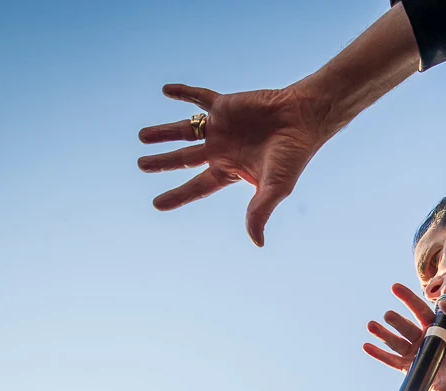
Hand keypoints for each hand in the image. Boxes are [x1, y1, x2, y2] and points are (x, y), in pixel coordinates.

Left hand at [138, 82, 329, 245]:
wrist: (303, 119)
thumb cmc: (292, 156)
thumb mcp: (275, 188)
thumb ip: (260, 213)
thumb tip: (257, 244)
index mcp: (230, 171)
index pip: (197, 187)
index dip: (177, 196)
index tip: (156, 204)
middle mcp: (221, 150)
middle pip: (184, 158)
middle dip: (162, 162)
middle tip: (142, 165)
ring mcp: (221, 127)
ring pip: (185, 130)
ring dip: (163, 132)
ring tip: (142, 136)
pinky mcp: (225, 105)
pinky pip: (199, 98)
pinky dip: (183, 93)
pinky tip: (165, 90)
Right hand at [363, 283, 445, 390]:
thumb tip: (442, 301)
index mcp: (436, 328)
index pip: (419, 309)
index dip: (407, 298)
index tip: (394, 287)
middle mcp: (423, 339)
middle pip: (404, 325)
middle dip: (395, 319)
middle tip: (388, 315)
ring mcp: (415, 353)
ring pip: (395, 341)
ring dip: (382, 333)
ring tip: (371, 325)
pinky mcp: (409, 368)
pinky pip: (391, 359)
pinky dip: (378, 353)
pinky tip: (366, 346)